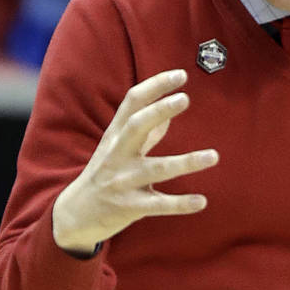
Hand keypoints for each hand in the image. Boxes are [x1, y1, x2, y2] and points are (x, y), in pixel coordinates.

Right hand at [52, 69, 218, 255]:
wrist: (75, 214)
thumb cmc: (104, 174)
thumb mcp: (117, 147)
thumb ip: (144, 132)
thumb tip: (169, 115)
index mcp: (116, 135)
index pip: (133, 102)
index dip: (156, 86)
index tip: (181, 74)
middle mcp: (117, 154)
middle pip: (137, 126)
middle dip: (159, 111)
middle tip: (185, 98)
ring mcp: (123, 181)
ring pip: (156, 169)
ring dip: (186, 162)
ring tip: (214, 156)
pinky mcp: (130, 207)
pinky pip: (158, 205)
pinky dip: (180, 204)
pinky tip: (202, 201)